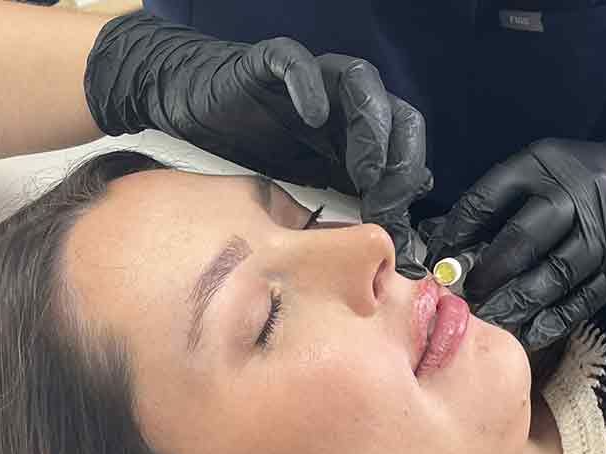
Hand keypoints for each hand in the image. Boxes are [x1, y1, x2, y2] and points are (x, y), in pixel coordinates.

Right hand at [85, 12, 431, 276]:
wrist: (196, 114)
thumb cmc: (256, 152)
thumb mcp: (312, 190)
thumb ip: (353, 205)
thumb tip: (401, 238)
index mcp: (362, 134)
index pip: (407, 148)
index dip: (408, 184)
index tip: (393, 227)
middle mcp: (346, 104)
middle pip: (398, 115)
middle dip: (400, 160)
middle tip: (383, 199)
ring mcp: (314, 80)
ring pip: (362, 82)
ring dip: (371, 127)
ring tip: (364, 171)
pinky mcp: (272, 62)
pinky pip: (297, 63)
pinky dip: (309, 85)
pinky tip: (311, 117)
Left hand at [425, 136, 605, 349]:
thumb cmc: (580, 180)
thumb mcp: (540, 170)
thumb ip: (498, 202)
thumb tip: (445, 244)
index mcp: (544, 166)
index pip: (490, 198)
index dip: (459, 232)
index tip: (441, 259)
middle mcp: (575, 197)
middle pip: (523, 237)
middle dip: (488, 272)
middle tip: (464, 295)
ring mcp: (601, 234)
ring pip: (553, 274)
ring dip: (515, 302)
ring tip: (488, 320)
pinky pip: (582, 300)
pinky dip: (552, 320)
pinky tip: (527, 333)